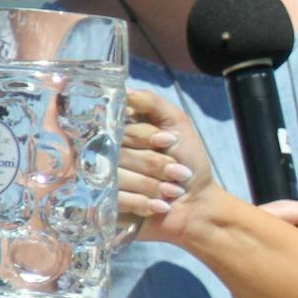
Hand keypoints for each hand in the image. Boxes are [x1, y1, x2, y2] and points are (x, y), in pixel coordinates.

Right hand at [117, 89, 210, 241]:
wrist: (197, 204)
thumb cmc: (188, 161)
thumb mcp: (177, 124)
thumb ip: (152, 104)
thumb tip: (123, 91)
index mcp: (118, 132)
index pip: (118, 127)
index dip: (146, 136)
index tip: (170, 141)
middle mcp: (104, 153)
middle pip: (118, 153)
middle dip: (155, 164)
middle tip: (179, 173)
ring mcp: (100, 181)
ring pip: (117, 178)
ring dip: (154, 186)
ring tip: (173, 191)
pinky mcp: (102, 206)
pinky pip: (116, 200)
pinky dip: (144, 203)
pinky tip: (160, 206)